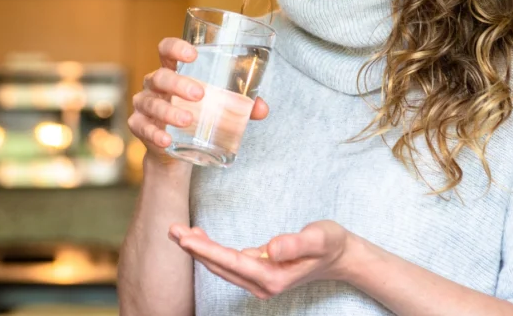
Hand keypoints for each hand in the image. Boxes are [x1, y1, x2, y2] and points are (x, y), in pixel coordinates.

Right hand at [129, 37, 269, 166]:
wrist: (175, 149)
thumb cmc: (197, 115)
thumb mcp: (217, 106)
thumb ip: (240, 105)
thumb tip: (262, 109)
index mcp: (173, 70)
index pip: (166, 49)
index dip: (176, 47)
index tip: (193, 53)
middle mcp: (154, 84)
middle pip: (160, 77)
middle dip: (179, 84)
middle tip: (200, 94)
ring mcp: (144, 105)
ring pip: (152, 104)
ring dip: (169, 111)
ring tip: (188, 120)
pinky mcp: (139, 127)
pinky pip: (142, 128)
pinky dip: (154, 134)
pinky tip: (166, 140)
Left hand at [170, 220, 352, 299]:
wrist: (340, 256)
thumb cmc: (330, 244)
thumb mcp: (320, 237)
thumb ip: (297, 243)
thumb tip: (271, 248)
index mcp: (273, 276)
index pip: (232, 262)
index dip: (206, 250)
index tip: (185, 239)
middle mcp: (262, 284)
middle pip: (220, 266)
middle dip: (195, 248)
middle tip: (171, 229)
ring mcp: (259, 281)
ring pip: (222, 266)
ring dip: (200, 250)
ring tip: (179, 232)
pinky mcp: (258, 273)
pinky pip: (228, 263)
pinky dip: (211, 251)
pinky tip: (200, 238)